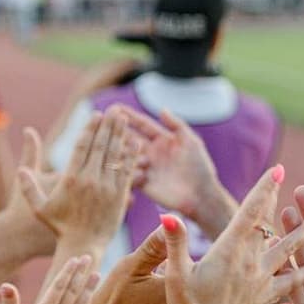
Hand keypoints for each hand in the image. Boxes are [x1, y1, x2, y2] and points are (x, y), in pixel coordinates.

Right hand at [19, 110, 138, 249]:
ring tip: (125, 118)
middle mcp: (90, 181)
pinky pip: (127, 172)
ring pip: (115, 156)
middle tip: (114, 109)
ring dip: (121, 135)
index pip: (82, 147)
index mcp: (71, 178)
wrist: (82, 246)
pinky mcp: (120, 197)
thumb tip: (20, 169)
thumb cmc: (58, 226)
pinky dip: (131, 157)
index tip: (96, 115)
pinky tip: (136, 143)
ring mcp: (107, 189)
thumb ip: (28, 184)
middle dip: (108, 126)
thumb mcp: (39, 206)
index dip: (90, 129)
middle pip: (101, 146)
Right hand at [119, 107, 235, 234]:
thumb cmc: (200, 168)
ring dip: (117, 149)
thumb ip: (176, 125)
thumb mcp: (191, 142)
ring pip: (126, 155)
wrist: (201, 196)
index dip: (129, 116)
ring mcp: (146, 167)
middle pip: (130, 137)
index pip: (142, 124)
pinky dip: (124, 169)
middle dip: (117, 130)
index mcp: (162, 140)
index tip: (114, 107)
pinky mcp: (143, 183)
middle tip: (102, 122)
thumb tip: (161, 109)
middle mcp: (151, 152)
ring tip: (108, 144)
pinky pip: (128, 174)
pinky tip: (121, 165)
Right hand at [161, 167, 303, 303]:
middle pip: (274, 227)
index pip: (250, 213)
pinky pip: (293, 283)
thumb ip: (172, 243)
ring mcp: (262, 282)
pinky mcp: (267, 300)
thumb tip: (166, 215)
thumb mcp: (174, 274)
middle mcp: (251, 264)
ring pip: (290, 252)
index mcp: (229, 252)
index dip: (264, 189)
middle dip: (290, 207)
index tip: (279, 170)